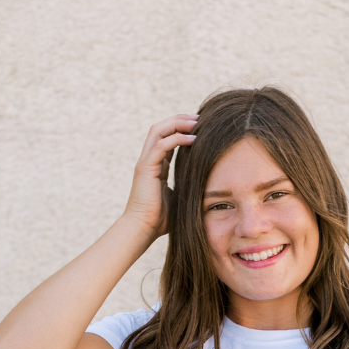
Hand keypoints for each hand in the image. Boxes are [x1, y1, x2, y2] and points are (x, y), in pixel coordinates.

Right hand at [122, 115, 197, 239]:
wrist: (142, 230)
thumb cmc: (160, 220)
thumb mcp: (178, 198)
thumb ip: (186, 187)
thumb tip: (206, 186)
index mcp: (155, 166)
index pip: (166, 139)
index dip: (181, 130)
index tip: (200, 128)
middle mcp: (148, 160)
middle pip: (160, 128)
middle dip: (179, 119)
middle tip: (198, 118)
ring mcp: (145, 163)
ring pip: (158, 131)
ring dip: (177, 123)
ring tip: (196, 122)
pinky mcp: (145, 168)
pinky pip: (161, 145)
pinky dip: (177, 139)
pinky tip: (193, 139)